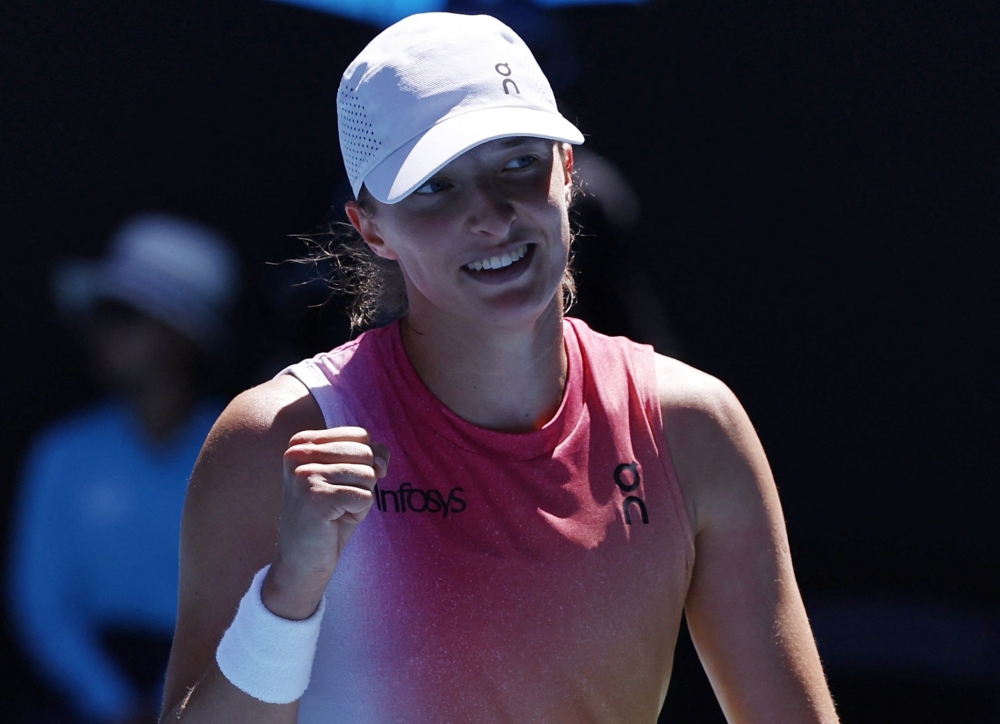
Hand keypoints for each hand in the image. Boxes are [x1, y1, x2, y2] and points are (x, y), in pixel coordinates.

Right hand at [262, 427, 388, 619]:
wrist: (302, 561)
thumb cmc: (329, 517)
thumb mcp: (350, 477)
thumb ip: (370, 455)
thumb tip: (381, 458)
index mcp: (302, 441)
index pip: (361, 436)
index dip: (364, 464)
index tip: (338, 485)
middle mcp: (298, 452)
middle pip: (366, 453)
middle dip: (363, 482)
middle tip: (337, 502)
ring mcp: (304, 474)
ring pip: (368, 475)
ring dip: (360, 499)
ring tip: (335, 512)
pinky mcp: (315, 496)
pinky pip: (365, 496)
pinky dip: (358, 513)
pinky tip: (334, 521)